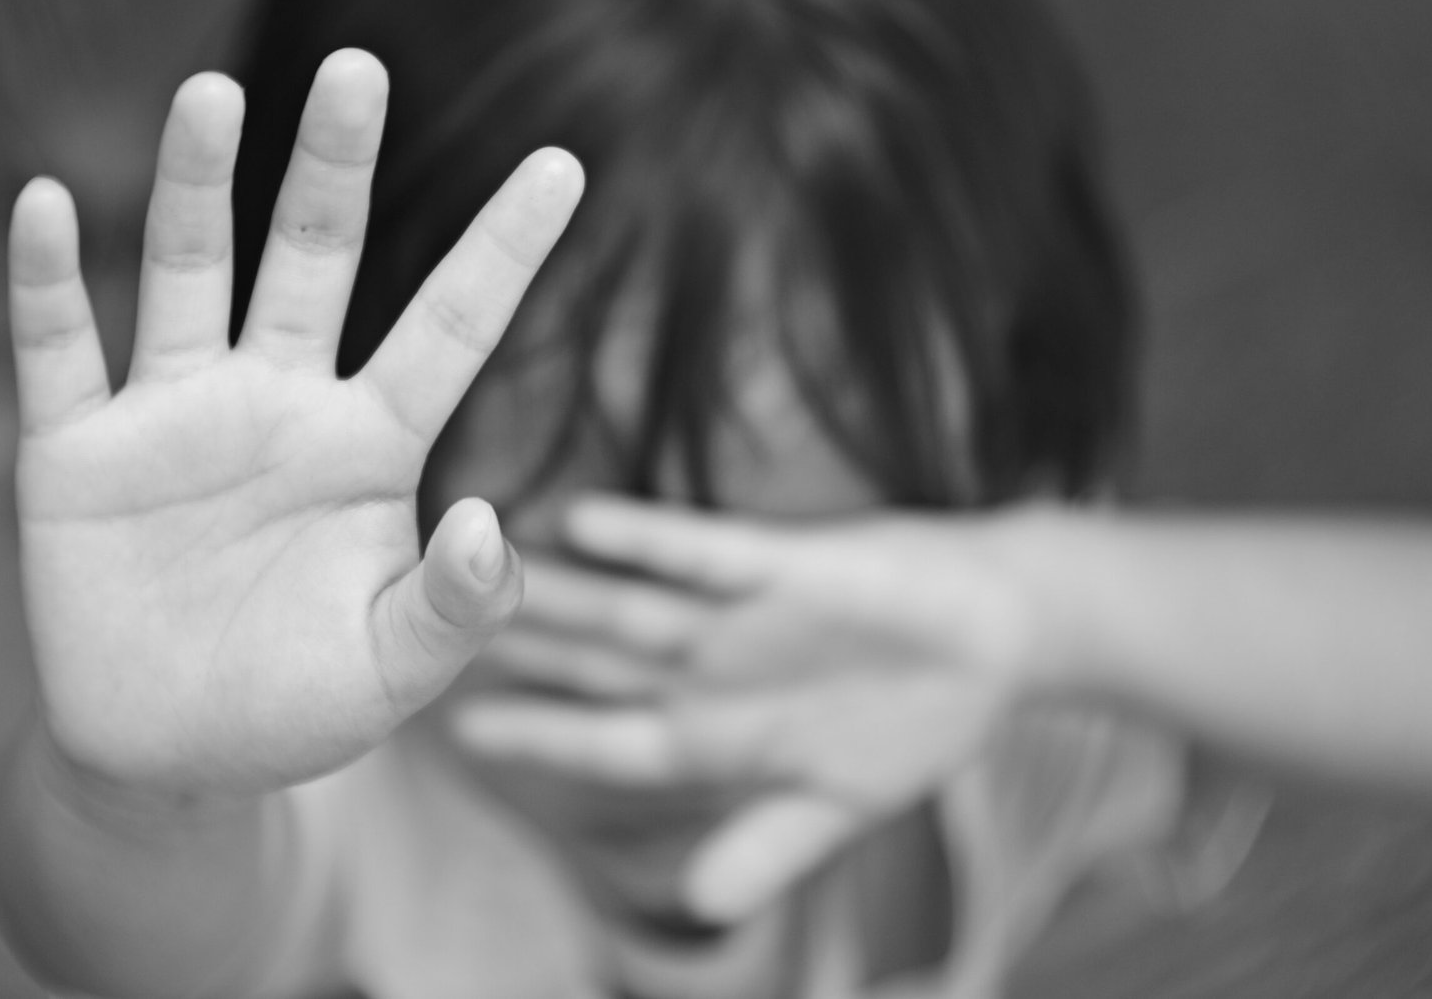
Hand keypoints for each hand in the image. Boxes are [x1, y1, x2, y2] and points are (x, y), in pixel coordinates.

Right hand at [9, 50, 582, 798]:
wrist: (175, 752)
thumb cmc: (302, 705)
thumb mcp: (398, 669)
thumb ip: (458, 606)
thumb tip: (492, 523)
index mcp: (372, 445)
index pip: (452, 324)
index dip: (506, 247)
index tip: (566, 164)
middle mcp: (280, 404)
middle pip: (314, 259)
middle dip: (333, 167)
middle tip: (357, 69)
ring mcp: (176, 417)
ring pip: (188, 273)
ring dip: (195, 185)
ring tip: (213, 93)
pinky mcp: (78, 455)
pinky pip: (60, 351)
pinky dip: (48, 282)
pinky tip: (48, 205)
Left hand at [455, 494, 1041, 922]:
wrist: (997, 639)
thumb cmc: (911, 723)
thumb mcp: (844, 802)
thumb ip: (771, 848)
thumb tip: (702, 912)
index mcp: (717, 736)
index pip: (606, 740)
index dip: (539, 736)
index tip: (462, 732)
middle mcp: (710, 671)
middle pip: (595, 666)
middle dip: (521, 654)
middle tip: (433, 631)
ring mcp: (740, 617)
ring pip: (629, 607)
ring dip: (559, 592)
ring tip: (481, 567)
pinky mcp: (784, 562)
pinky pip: (702, 551)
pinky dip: (647, 539)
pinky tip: (582, 520)